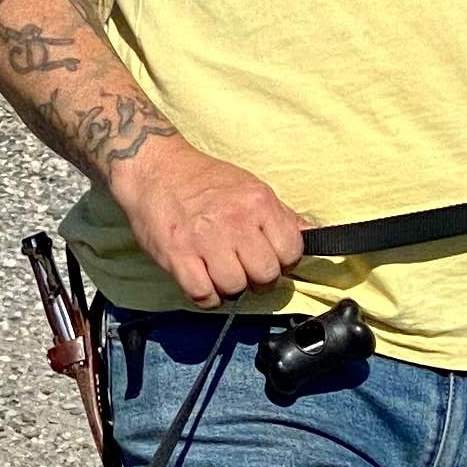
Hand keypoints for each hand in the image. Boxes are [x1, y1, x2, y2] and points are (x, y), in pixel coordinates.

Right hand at [118, 137, 307, 305]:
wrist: (155, 169)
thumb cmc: (204, 181)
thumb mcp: (250, 187)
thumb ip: (280, 215)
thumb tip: (311, 234)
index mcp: (258, 203)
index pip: (291, 250)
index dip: (283, 261)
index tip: (269, 258)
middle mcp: (235, 222)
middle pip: (265, 275)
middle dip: (258, 279)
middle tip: (244, 269)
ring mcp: (205, 241)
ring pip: (235, 288)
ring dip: (229, 288)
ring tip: (219, 272)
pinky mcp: (178, 257)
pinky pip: (203, 296)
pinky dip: (206, 297)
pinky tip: (203, 281)